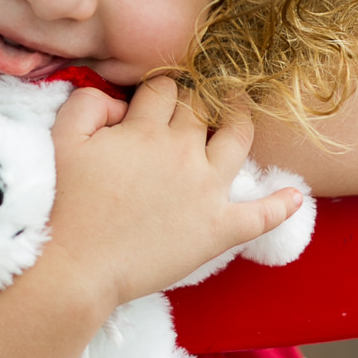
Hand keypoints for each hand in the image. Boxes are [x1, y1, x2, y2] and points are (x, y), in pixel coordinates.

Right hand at [47, 78, 301, 308]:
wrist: (77, 268)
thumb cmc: (64, 205)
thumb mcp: (62, 140)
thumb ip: (88, 105)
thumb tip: (118, 102)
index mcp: (146, 129)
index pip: (166, 89)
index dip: (159, 90)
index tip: (154, 100)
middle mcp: (183, 152)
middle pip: (202, 107)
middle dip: (198, 99)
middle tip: (197, 101)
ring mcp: (207, 190)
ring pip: (238, 139)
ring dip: (241, 122)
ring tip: (239, 114)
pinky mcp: (219, 229)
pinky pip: (261, 215)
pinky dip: (281, 205)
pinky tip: (295, 197)